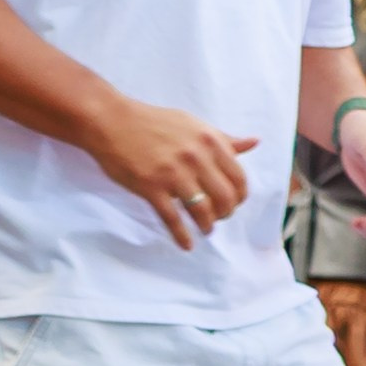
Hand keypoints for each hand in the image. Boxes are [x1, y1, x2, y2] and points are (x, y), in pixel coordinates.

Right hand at [86, 97, 255, 251]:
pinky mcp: (151, 187)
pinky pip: (173, 219)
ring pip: (203, 211)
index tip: (233, 203)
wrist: (112, 121)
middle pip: (225, 198)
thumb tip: (254, 143)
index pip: (238, 178)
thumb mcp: (193, 124)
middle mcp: (196, 157)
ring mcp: (173, 173)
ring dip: (207, 226)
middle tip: (218, 217)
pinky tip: (186, 244)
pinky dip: (182, 236)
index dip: (239, 196)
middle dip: (226, 213)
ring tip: (205, 229)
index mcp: (209, 141)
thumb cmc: (153, 122)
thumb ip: (223, 138)